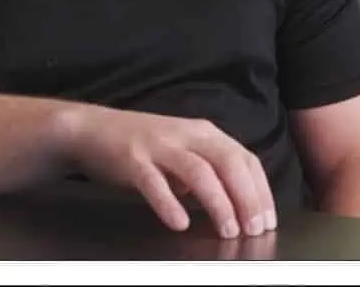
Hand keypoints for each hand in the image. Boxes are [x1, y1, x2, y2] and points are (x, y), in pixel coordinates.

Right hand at [59, 105, 275, 236]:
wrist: (91, 129)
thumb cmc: (142, 147)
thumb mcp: (184, 153)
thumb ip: (209, 173)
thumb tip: (237, 206)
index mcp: (205, 133)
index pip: (245, 159)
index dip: (260, 190)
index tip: (268, 219)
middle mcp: (187, 135)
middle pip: (228, 163)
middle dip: (247, 197)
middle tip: (255, 228)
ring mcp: (159, 146)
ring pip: (198, 172)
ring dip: (218, 202)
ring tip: (228, 229)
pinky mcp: (132, 159)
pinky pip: (154, 182)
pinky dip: (169, 203)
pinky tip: (180, 222)